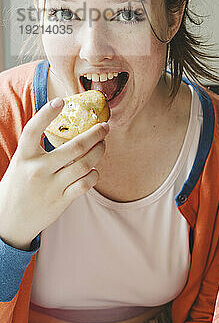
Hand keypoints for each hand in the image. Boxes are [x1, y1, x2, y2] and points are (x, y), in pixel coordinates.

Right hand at [0, 98, 108, 249]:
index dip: (45, 114)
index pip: (33, 130)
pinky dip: (94, 175)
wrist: (10, 220)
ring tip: (102, 145)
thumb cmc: (19, 187)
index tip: (60, 101)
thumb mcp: (21, 165)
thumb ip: (39, 151)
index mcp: (24, 157)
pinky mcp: (62, 200)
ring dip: (99, 152)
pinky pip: (86, 184)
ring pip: (85, 164)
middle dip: (95, 134)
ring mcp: (51, 186)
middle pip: (74, 147)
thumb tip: (67, 132)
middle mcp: (38, 170)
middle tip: (105, 127)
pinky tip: (94, 170)